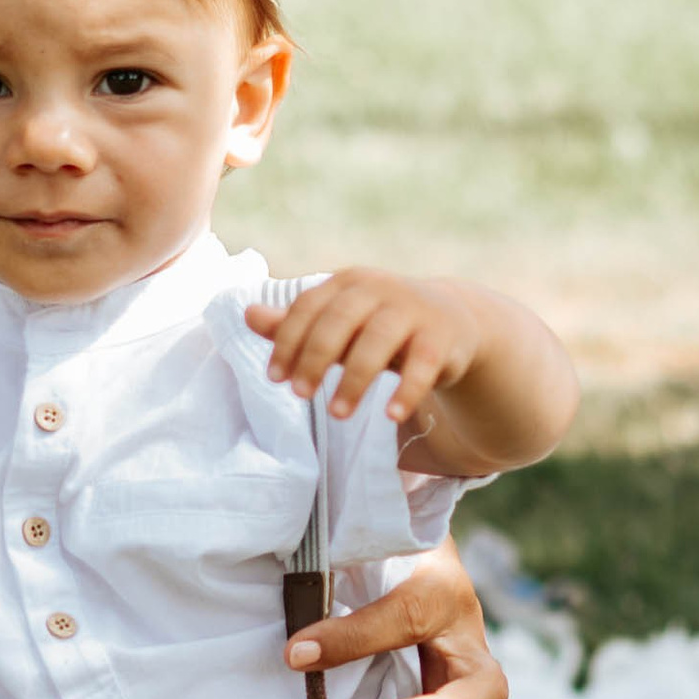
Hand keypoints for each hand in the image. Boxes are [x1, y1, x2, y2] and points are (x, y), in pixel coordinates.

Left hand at [246, 267, 483, 432]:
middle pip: (338, 322)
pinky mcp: (441, 337)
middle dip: (315, 359)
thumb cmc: (379, 324)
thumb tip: (247, 315)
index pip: (308, 307)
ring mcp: (412, 310)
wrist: (452, 320)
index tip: (275, 377)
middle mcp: (378, 289)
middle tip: (299, 395)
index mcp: (347, 283)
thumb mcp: (338, 323)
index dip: (288, 341)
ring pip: (377, 343)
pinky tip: (391, 415)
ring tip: (337, 413)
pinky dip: (408, 390)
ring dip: (354, 379)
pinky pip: (423, 364)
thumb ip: (295, 324)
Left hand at [285, 532, 504, 698]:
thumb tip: (295, 655)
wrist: (413, 566)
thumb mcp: (356, 563)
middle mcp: (467, 647)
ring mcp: (471, 694)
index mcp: (442, 593)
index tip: (296, 654)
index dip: (354, 636)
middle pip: (481, 689)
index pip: (407, 613)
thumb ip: (332, 597)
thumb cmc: (377, 565)